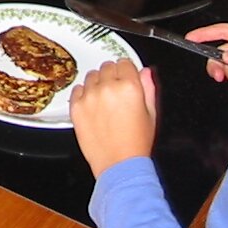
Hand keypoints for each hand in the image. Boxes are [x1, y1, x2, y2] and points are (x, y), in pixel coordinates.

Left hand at [70, 59, 157, 177]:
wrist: (118, 165)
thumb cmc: (136, 143)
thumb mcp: (151, 114)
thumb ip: (149, 88)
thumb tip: (145, 72)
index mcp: (130, 87)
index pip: (124, 63)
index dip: (127, 71)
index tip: (126, 77)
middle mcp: (107, 88)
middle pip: (107, 66)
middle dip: (113, 75)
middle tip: (117, 92)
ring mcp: (89, 96)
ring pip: (91, 75)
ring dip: (97, 82)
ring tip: (105, 100)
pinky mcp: (76, 106)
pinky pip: (78, 88)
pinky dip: (84, 93)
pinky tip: (93, 106)